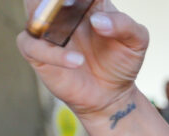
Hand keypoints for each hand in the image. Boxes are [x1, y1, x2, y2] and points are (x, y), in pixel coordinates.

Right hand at [16, 0, 148, 119]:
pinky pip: (32, 46)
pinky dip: (53, 53)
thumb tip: (97, 21)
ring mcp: (48, 30)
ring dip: (45, 12)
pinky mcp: (37, 52)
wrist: (112, 94)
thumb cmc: (122, 61)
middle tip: (71, 2)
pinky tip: (77, 61)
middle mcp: (64, 11)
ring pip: (33, 8)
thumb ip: (124, 25)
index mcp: (87, 2)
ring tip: (67, 26)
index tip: (89, 1)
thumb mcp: (136, 41)